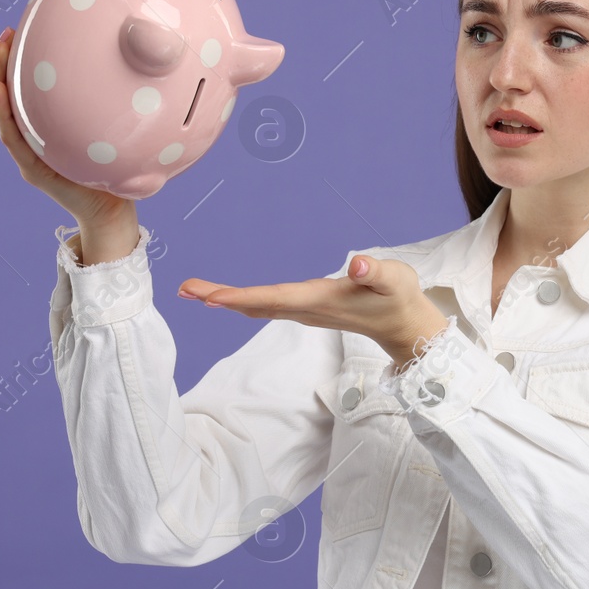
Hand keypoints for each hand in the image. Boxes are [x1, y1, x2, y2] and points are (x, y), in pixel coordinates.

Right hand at [0, 26, 134, 229]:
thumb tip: (108, 59)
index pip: (11, 90)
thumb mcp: (100, 124)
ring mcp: (26, 154)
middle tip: (4, 36)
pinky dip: (3, 112)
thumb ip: (93, 99)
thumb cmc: (109, 166)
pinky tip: (0, 88)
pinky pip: (12, 138)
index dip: (5, 62)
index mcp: (37, 127)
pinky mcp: (33, 170)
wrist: (112, 211)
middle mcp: (26, 139)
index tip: (11, 34)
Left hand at [178, 254, 450, 371]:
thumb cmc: (399, 298)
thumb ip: (376, 271)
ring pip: (257, 307)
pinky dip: (242, 300)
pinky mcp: (307, 310)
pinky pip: (266, 306)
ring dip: (225, 300)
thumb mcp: (394, 279)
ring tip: (193, 293)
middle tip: (184, 289)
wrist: (405, 326)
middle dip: (219, 298)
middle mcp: (306, 309)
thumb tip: (357, 263)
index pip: (273, 298)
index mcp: (320, 300)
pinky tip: (228, 299)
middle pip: (255, 305)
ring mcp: (305, 312)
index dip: (241, 297)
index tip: (210, 297)